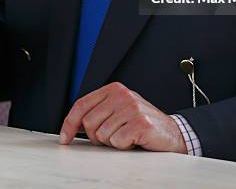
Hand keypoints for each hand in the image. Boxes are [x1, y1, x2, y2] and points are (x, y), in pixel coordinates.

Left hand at [59, 82, 186, 153]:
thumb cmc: (142, 123)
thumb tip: (74, 126)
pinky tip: (134, 139)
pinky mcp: (139, 122)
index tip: (64, 138)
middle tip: (113, 136)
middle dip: (97, 137)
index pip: (82, 104)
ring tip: (127, 135)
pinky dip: (124, 146)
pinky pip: (117, 142)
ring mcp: (131, 108)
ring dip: (113, 142)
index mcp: (113, 89)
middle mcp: (121, 95)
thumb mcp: (119, 110)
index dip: (69, 123)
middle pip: (89, 123)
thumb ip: (100, 112)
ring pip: (102, 135)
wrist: (171, 132)